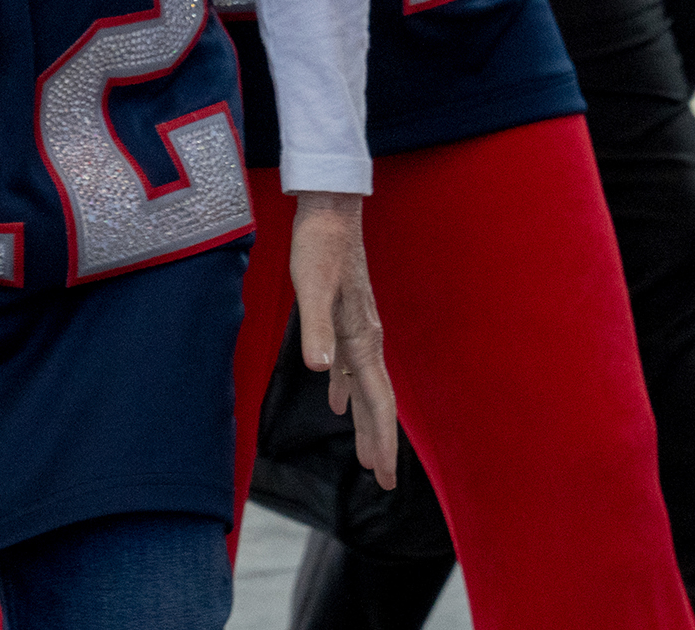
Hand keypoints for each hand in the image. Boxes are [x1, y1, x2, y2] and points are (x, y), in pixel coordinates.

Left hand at [290, 190, 397, 489]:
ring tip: (365, 454)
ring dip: (365, 421)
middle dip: (379, 441)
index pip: (377, 402)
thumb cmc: (318, 247)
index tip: (384, 476)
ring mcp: (358, 330)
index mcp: (362, 340)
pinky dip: (346, 390)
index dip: (381, 440)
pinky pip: (349, 367)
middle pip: (376, 402)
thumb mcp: (310, 288)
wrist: (329, 212)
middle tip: (382, 481)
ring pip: (365, 387)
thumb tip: (322, 371)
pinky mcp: (345, 319)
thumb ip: (316, 329)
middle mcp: (367, 340)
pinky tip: (337, 402)